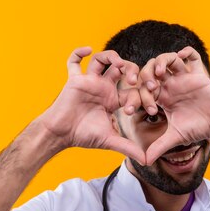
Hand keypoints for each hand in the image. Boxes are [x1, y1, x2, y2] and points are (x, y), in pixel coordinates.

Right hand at [37, 47, 144, 164]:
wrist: (62, 134)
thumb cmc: (83, 137)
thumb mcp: (110, 141)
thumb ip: (129, 148)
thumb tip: (147, 160)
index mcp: (112, 99)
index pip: (131, 90)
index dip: (141, 94)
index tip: (148, 105)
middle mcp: (103, 88)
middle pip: (121, 69)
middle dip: (131, 71)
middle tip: (135, 80)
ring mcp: (89, 82)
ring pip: (102, 59)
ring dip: (113, 58)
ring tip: (119, 65)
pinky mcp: (75, 79)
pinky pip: (74, 61)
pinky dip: (78, 52)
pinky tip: (88, 50)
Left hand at [138, 46, 209, 164]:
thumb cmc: (199, 128)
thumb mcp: (175, 137)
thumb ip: (159, 146)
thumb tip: (144, 161)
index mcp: (162, 98)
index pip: (143, 91)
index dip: (137, 98)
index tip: (139, 110)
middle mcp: (170, 85)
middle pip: (149, 72)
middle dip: (144, 78)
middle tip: (148, 89)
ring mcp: (182, 78)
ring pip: (165, 60)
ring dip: (158, 64)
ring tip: (158, 74)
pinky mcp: (195, 74)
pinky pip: (188, 56)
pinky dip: (184, 53)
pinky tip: (178, 59)